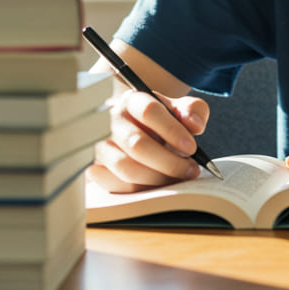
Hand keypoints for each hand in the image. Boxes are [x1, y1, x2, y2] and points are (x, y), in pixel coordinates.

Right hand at [87, 90, 209, 193]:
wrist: (139, 128)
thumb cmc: (164, 119)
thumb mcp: (182, 108)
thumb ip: (193, 111)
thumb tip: (194, 126)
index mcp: (133, 100)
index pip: (149, 111)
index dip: (172, 131)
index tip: (192, 148)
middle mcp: (112, 121)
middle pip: (137, 144)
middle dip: (168, 162)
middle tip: (191, 170)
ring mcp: (100, 145)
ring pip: (124, 167)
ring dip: (156, 178)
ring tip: (177, 179)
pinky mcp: (95, 168)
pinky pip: (112, 184)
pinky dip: (137, 190)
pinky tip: (156, 186)